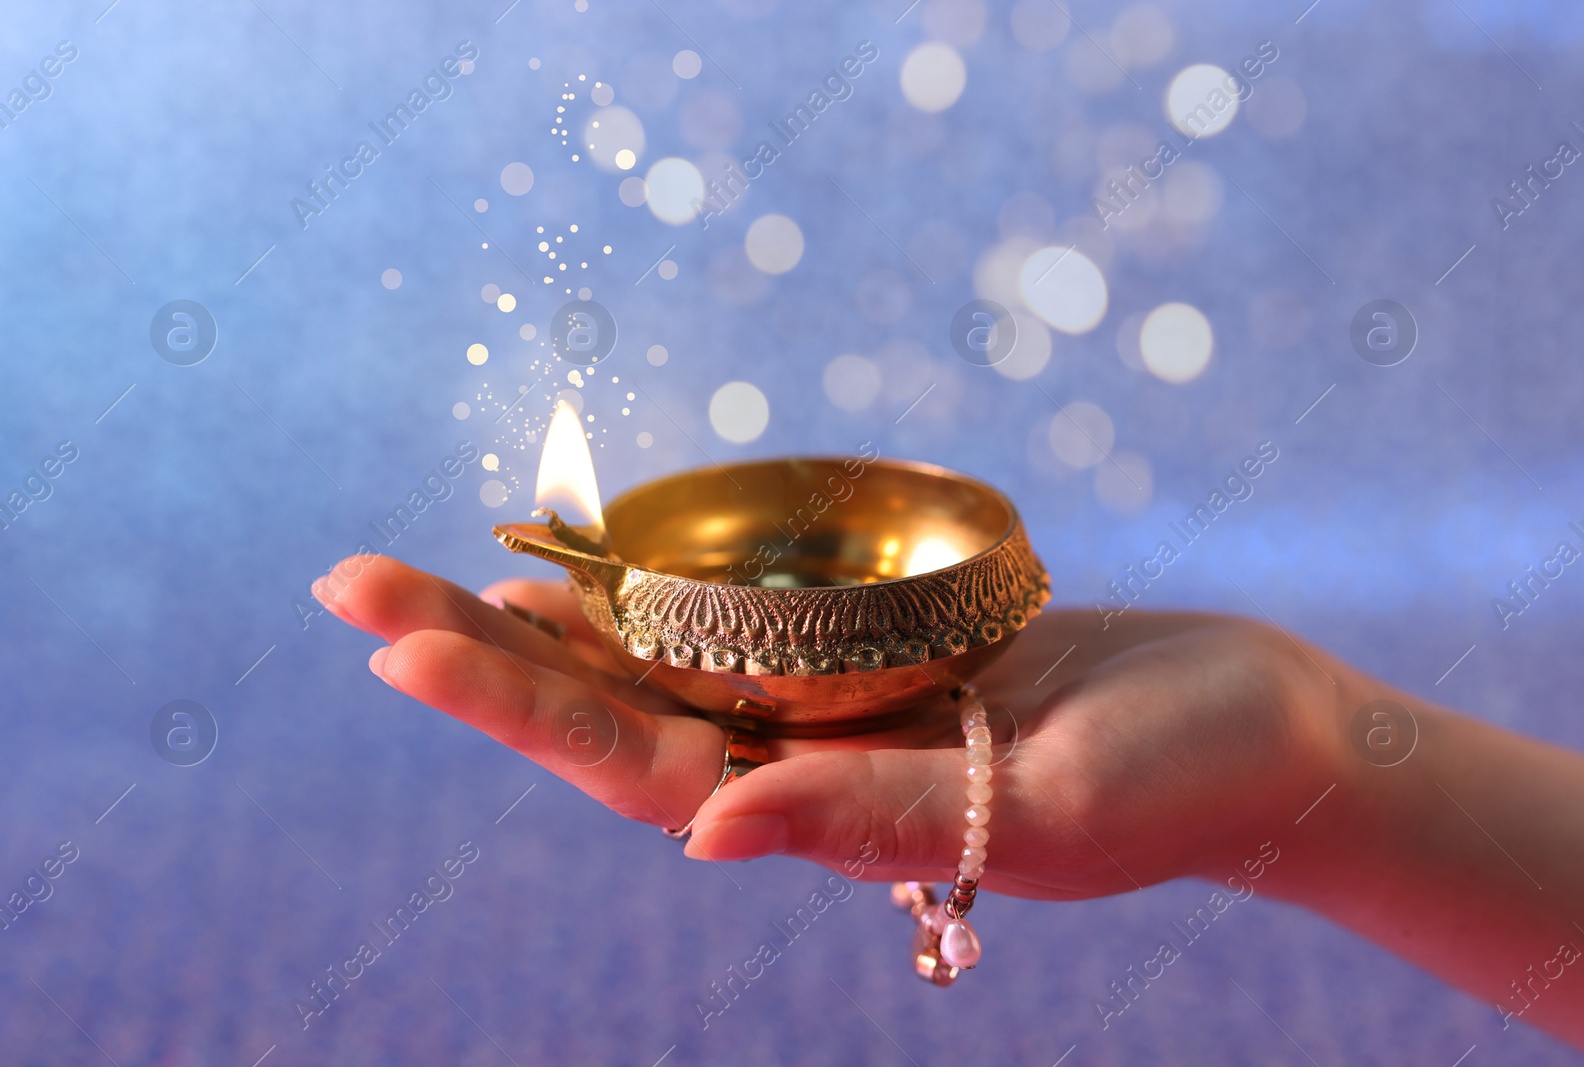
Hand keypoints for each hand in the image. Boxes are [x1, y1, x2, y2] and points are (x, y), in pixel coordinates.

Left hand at [314, 555, 1351, 899]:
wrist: (1253, 733)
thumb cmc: (1176, 783)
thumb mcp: (1038, 814)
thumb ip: (875, 824)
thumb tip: (701, 834)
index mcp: (826, 824)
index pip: (638, 771)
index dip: (518, 711)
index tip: (400, 644)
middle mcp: (801, 769)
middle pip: (609, 715)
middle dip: (479, 655)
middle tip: (345, 582)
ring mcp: (828, 709)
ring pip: (653, 665)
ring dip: (535, 622)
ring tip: (410, 573)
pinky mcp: (868, 651)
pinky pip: (731, 620)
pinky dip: (646, 593)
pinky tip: (572, 567)